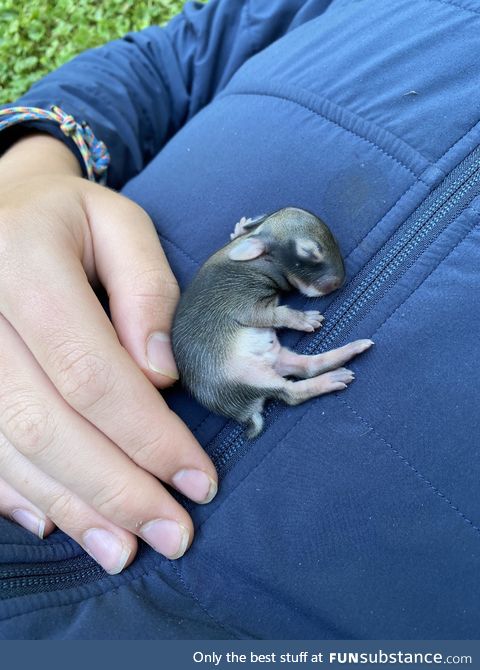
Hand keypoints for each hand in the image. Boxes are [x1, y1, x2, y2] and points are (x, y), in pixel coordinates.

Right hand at [0, 135, 216, 572]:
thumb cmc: (65, 217)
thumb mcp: (117, 223)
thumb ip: (148, 290)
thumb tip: (162, 375)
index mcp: (22, 261)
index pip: (91, 372)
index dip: (148, 435)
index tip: (198, 480)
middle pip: (47, 422)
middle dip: (116, 489)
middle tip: (173, 534)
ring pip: (8, 447)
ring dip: (70, 507)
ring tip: (125, 548)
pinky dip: (16, 494)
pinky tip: (58, 523)